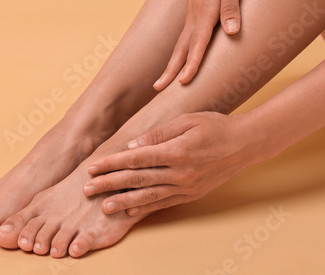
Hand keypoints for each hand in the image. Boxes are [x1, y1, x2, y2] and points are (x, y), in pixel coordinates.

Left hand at [84, 112, 258, 215]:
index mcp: (176, 151)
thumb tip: (133, 146)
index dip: (111, 163)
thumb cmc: (215, 126)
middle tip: (88, 189)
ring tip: (104, 206)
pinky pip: (164, 203)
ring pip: (148, 196)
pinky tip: (130, 212)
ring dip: (123, 202)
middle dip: (109, 184)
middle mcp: (179, 173)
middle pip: (137, 179)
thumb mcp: (186, 121)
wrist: (246, 144)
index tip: (92, 167)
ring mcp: (186, 186)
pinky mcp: (191, 194)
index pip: (135, 159)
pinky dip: (145, 208)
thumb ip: (158, 134)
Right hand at [154, 0, 243, 90]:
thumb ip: (231, 5)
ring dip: (170, 66)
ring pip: (179, 46)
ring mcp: (190, 18)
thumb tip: (231, 32)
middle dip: (170, 70)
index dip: (192, 62)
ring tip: (160, 84)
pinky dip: (176, 56)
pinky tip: (175, 65)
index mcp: (206, 11)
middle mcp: (194, 18)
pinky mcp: (191, 18)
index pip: (198, 42)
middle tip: (159, 89)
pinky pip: (182, 41)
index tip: (184, 80)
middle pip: (181, 49)